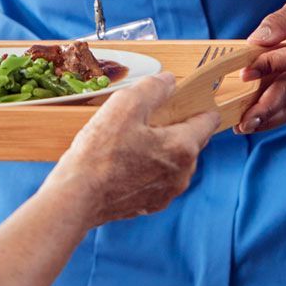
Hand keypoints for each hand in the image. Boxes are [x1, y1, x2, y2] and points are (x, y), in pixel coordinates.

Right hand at [45, 73, 215, 224]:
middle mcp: (182, 174)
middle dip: (176, 126)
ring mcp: (167, 193)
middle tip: (147, 117)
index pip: (209, 120)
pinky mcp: (150, 205)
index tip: (181, 99)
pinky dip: (148, 168)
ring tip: (131, 140)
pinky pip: (158, 179)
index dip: (197, 104)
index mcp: (182, 147)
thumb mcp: (125, 105)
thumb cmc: (99, 154)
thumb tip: (169, 81)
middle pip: (192, 141)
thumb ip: (153, 88)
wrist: (76, 197)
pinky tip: (124, 161)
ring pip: (175, 161)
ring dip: (161, 149)